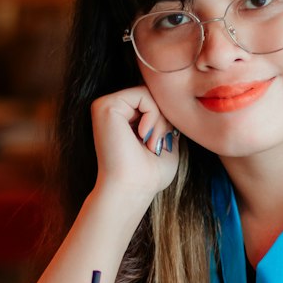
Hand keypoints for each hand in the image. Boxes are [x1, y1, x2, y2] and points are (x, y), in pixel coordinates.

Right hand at [91, 86, 180, 202]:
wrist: (132, 189)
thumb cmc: (148, 175)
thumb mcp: (165, 143)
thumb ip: (167, 122)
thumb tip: (177, 106)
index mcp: (120, 118)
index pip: (153, 102)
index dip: (166, 120)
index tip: (161, 145)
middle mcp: (110, 109)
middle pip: (152, 95)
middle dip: (164, 119)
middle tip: (156, 145)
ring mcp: (105, 105)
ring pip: (149, 93)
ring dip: (160, 120)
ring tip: (151, 144)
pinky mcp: (105, 105)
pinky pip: (143, 94)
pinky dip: (153, 115)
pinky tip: (144, 136)